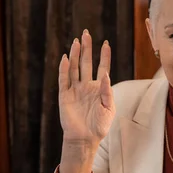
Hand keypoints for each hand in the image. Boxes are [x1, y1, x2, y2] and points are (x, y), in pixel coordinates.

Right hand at [58, 29, 114, 143]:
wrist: (85, 139)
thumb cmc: (100, 126)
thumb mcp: (109, 108)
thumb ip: (108, 91)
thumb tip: (106, 75)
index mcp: (99, 88)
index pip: (102, 68)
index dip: (104, 56)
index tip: (106, 43)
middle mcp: (86, 86)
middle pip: (86, 63)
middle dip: (87, 49)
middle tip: (86, 33)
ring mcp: (75, 90)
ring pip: (74, 68)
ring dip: (75, 55)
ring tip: (76, 41)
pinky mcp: (65, 96)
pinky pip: (64, 80)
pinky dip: (64, 69)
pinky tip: (65, 58)